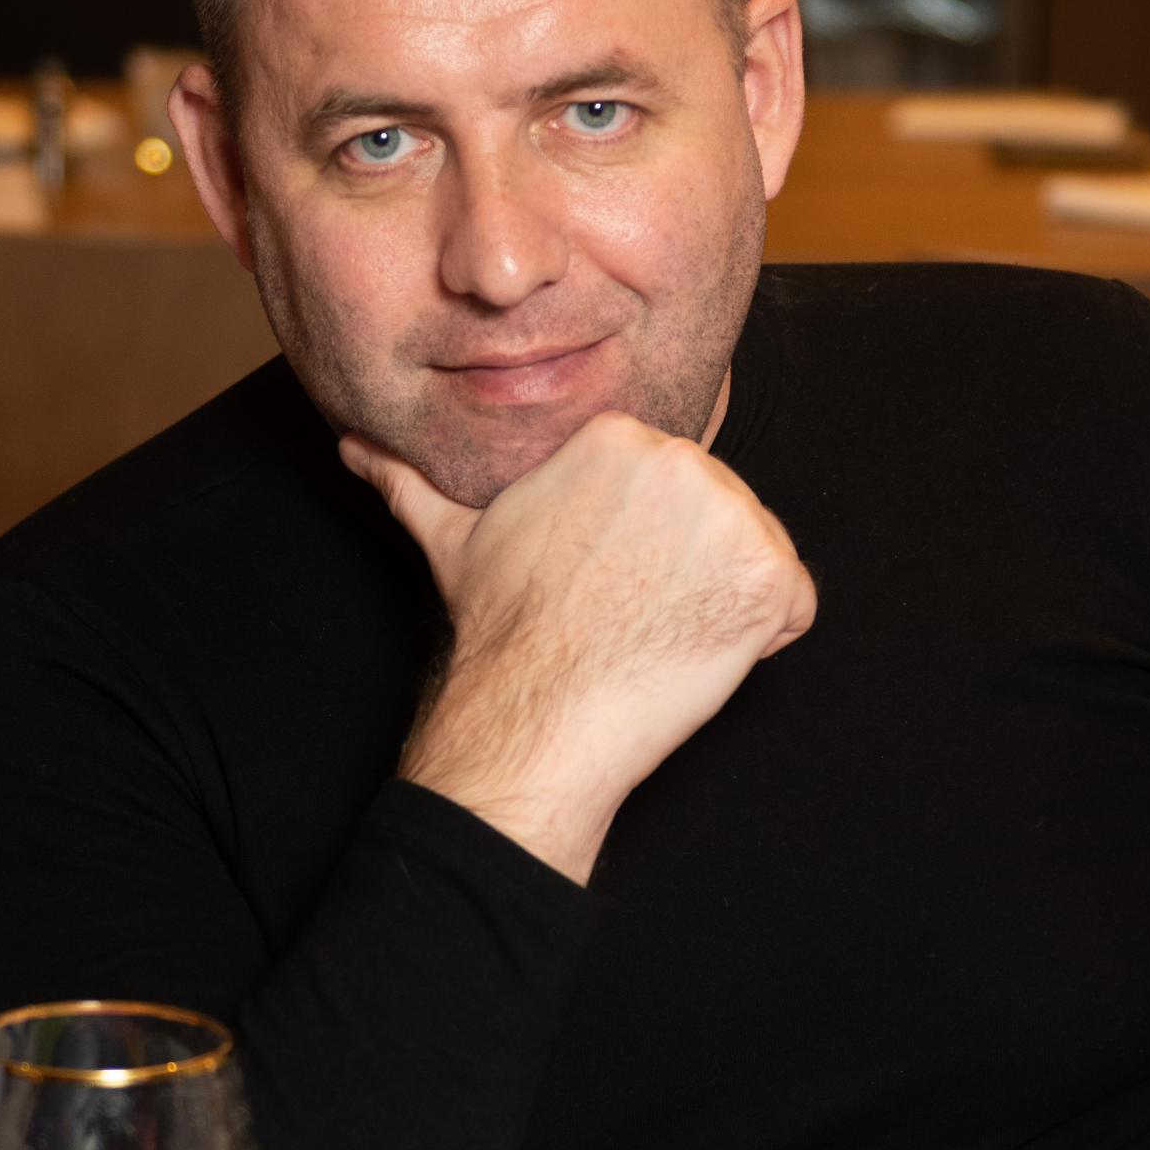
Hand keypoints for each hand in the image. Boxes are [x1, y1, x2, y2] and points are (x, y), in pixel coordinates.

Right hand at [339, 414, 815, 882]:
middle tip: (629, 615)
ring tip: (657, 632)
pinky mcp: (772, 577)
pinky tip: (697, 653)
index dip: (649, 544)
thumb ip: (412, 481)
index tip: (606, 581)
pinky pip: (795, 608)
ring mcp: (735, 517)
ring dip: (724, 605)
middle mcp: (684, 460)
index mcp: (620, 435)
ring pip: (759, 559)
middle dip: (690, 571)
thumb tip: (354, 446)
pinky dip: (762, 641)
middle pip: (723, 516)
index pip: (675, 486)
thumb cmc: (502, 627)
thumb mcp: (453, 537)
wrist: (535, 714)